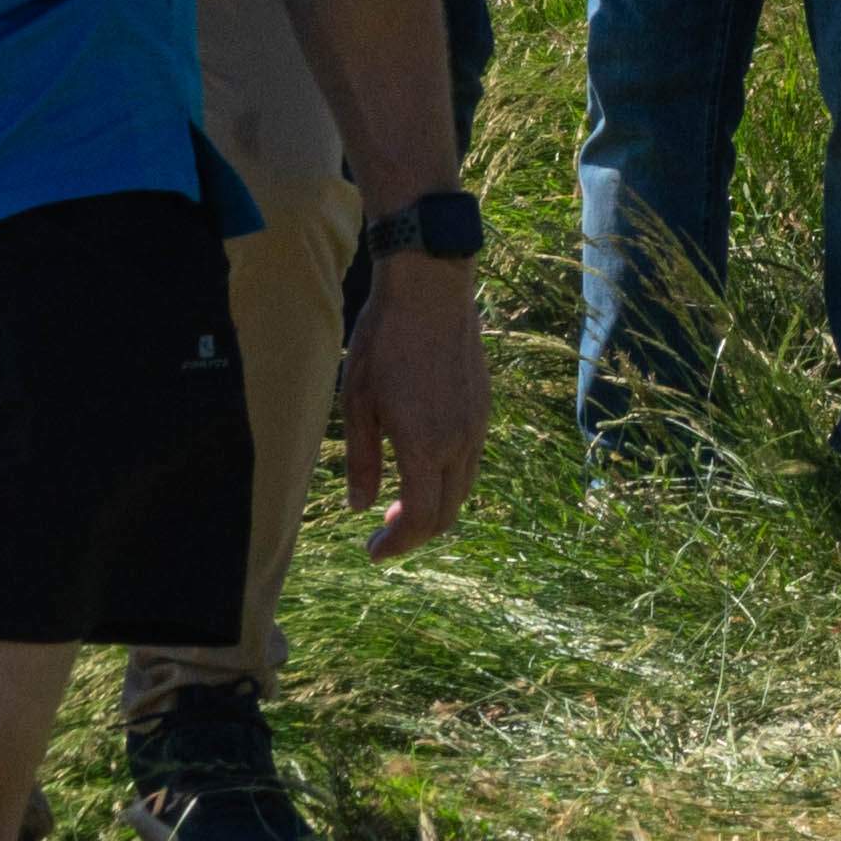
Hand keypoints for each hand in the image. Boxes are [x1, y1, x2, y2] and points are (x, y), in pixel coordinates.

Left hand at [335, 222, 489, 554]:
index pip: (421, 519)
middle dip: (416, 532)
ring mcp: (477, 424)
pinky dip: (448, 480)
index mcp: (425, 446)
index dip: (398, 544)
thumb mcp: (358, 404)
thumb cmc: (385, 343)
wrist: (431, 290)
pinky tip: (422, 464)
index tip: (373, 550)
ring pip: (464, 488)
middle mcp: (460, 442)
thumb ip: (361, 461)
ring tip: (401, 502)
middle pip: (448, 512)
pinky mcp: (483, 407)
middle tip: (383, 532)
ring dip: (435, 507)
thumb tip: (361, 506)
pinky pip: (471, 460)